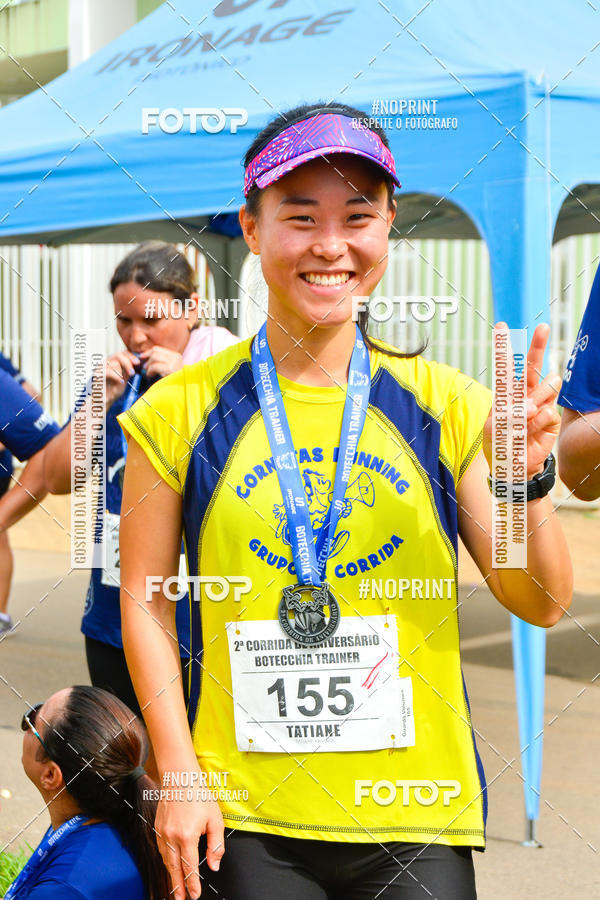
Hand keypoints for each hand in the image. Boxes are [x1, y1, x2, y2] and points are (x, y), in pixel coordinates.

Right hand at [104, 351, 138, 406]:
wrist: (104, 400)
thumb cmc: (114, 389)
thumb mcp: (125, 377)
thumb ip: (129, 369)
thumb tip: (139, 362)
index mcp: (112, 360)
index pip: (122, 352)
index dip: (131, 356)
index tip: (138, 363)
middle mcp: (106, 361)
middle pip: (119, 354)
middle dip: (128, 362)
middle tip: (132, 372)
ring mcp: (100, 367)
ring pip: (115, 363)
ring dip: (122, 372)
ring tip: (123, 380)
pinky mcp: (97, 374)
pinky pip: (109, 371)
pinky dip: (116, 377)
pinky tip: (120, 382)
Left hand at [139, 346, 183, 377]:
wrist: (184, 388)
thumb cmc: (175, 380)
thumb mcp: (171, 368)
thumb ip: (162, 362)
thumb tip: (148, 358)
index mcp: (176, 355)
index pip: (158, 349)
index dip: (148, 352)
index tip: (142, 357)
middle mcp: (175, 357)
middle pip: (155, 351)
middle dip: (147, 358)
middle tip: (144, 367)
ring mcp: (173, 363)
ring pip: (154, 357)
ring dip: (148, 366)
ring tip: (148, 372)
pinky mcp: (170, 369)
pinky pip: (155, 366)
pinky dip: (150, 371)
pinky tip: (150, 375)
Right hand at [155, 785, 224, 898]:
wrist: (180, 778)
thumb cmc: (199, 796)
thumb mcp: (215, 819)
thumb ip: (216, 845)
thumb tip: (214, 866)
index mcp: (187, 836)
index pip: (189, 867)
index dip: (192, 884)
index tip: (194, 895)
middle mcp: (172, 837)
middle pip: (174, 868)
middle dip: (178, 887)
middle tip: (181, 899)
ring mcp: (162, 833)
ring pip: (166, 860)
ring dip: (171, 875)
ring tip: (175, 888)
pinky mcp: (157, 828)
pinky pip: (161, 850)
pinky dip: (166, 861)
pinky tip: (170, 866)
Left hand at [483, 323, 560, 479]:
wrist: (512, 466)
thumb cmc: (499, 443)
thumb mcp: (492, 427)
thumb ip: (506, 413)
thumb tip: (530, 405)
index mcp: (508, 392)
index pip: (508, 366)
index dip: (506, 347)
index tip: (502, 326)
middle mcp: (526, 393)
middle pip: (534, 364)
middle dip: (538, 345)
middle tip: (542, 328)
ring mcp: (541, 404)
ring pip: (548, 385)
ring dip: (535, 400)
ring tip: (525, 418)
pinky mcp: (552, 419)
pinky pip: (548, 412)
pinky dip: (536, 423)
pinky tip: (529, 433)